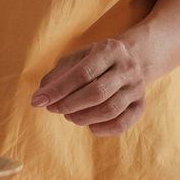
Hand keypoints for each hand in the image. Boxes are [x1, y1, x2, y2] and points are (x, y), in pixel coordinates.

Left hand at [30, 37, 159, 136]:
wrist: (136, 58)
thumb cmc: (98, 60)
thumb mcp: (79, 57)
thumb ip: (59, 73)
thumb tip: (42, 94)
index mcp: (110, 50)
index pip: (82, 73)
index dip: (58, 90)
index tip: (38, 101)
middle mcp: (127, 68)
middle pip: (97, 93)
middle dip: (70, 105)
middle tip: (54, 109)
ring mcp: (136, 87)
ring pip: (110, 110)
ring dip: (84, 117)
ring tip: (70, 116)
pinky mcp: (141, 104)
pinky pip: (123, 123)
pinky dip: (104, 129)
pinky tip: (90, 126)